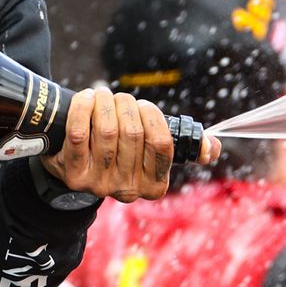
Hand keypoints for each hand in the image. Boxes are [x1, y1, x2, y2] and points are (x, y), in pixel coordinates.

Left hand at [39, 85, 219, 201]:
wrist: (76, 169)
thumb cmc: (121, 153)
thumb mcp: (151, 155)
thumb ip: (182, 148)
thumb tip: (212, 147)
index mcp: (154, 185)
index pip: (162, 144)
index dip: (154, 117)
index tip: (144, 106)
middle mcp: (128, 190)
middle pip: (133, 134)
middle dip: (127, 105)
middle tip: (119, 98)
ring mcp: (98, 185)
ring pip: (107, 131)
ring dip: (105, 103)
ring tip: (102, 96)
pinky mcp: (73, 175)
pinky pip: (78, 134)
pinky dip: (82, 109)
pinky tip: (86, 99)